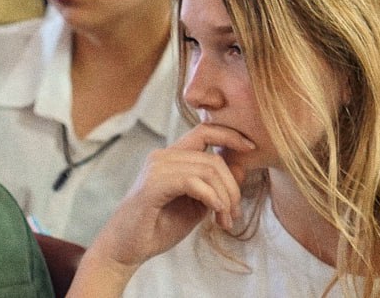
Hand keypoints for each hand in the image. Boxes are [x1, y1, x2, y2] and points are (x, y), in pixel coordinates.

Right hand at [84, 124, 254, 271]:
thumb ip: (215, 188)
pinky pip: (193, 182)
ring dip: (224, 198)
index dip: (230, 134)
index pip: (204, 131)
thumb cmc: (159, 227)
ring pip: (207, 169)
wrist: (127, 248)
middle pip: (213, 158)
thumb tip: (241, 167)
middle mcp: (162, 156)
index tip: (252, 148)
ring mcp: (156, 167)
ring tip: (224, 221)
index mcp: (172, 157)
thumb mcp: (196, 206)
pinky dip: (212, 198)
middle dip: (233, 188)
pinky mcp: (154, 184)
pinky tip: (216, 214)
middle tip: (233, 215)